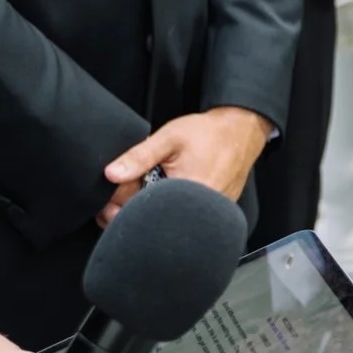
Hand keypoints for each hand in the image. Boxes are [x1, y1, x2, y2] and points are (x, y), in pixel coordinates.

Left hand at [99, 106, 270, 224]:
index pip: (139, 211)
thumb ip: (139, 156)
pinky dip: (171, 208)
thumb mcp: (170, 138)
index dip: (119, 203)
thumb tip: (111, 174)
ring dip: (152, 208)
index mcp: (185, 193)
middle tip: (130, 187)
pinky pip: (184, 218)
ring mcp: (208, 215)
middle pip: (152, 220)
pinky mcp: (214, 214)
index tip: (111, 193)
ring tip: (154, 186)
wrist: (241, 131)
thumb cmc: (209, 134)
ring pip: (167, 221)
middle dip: (133, 208)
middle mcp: (198, 211)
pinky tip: (169, 193)